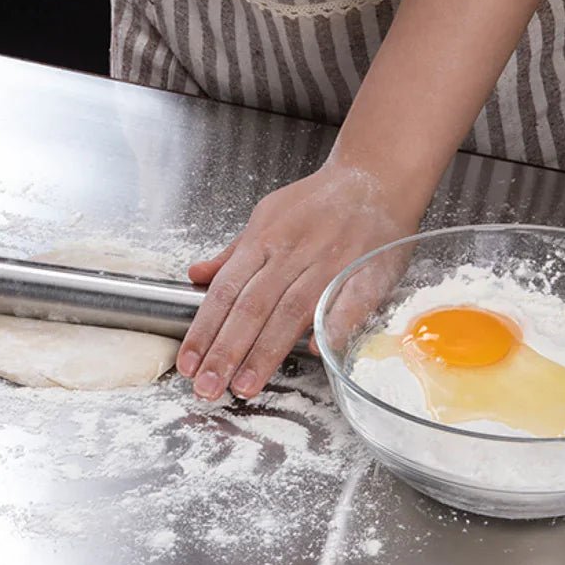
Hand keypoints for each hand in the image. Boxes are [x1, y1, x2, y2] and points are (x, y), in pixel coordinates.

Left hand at [176, 162, 420, 400]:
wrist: (375, 176)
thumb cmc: (318, 202)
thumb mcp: (265, 216)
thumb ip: (233, 254)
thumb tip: (196, 276)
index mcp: (263, 240)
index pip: (224, 292)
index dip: (204, 330)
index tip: (188, 363)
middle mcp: (291, 254)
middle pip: (252, 308)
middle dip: (226, 351)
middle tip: (208, 388)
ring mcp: (329, 264)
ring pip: (291, 312)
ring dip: (266, 352)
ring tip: (243, 386)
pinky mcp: (366, 272)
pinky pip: (349, 302)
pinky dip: (333, 326)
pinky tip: (314, 352)